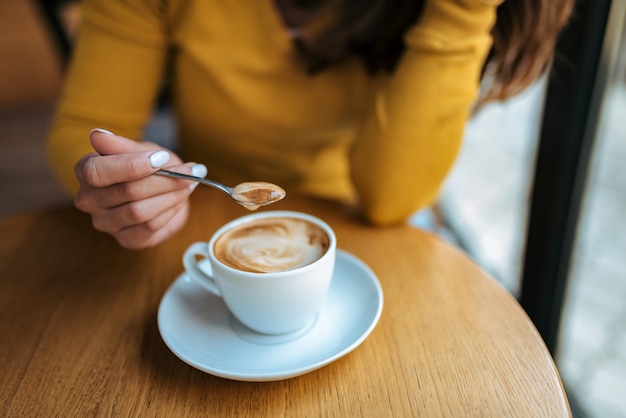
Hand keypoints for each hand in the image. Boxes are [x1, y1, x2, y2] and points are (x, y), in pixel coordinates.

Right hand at [74, 129, 205, 248]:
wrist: (160, 189)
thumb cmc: (146, 165)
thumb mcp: (138, 149)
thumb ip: (120, 145)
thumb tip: (97, 135)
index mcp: (85, 172)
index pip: (97, 172)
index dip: (131, 166)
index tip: (161, 158)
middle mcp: (89, 201)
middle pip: (127, 192)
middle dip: (164, 180)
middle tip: (190, 171)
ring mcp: (106, 223)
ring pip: (139, 212)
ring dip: (171, 196)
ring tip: (188, 184)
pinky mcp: (126, 239)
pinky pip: (149, 227)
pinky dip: (169, 211)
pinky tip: (178, 200)